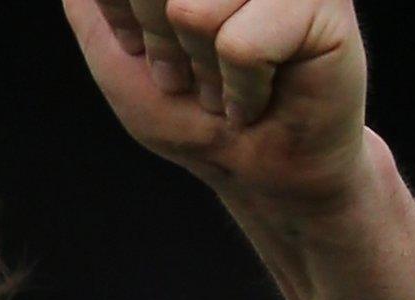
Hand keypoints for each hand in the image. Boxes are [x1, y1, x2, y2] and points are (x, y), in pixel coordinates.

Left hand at [64, 0, 371, 211]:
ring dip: (204, 71)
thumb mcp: (113, 54)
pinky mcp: (323, 1)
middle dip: (161, 47)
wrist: (258, 168)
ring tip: (231, 84)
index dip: (127, 25)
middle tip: (195, 75)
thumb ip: (90, 1)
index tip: (154, 53)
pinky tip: (261, 96)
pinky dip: (242, 90)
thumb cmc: (190, 110)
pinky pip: (241, 44)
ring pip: (192, 10)